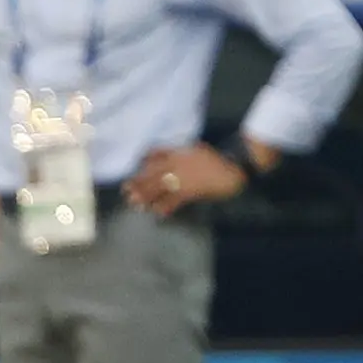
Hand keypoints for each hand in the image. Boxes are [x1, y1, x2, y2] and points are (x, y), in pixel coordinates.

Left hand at [124, 144, 245, 217]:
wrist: (235, 167)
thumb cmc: (215, 159)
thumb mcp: (193, 149)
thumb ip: (173, 152)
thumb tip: (151, 156)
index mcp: (179, 154)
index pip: (156, 159)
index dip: (143, 168)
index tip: (132, 175)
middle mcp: (178, 165)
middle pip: (153, 175)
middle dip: (139, 184)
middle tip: (127, 192)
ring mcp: (184, 179)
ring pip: (160, 188)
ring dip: (147, 197)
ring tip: (136, 204)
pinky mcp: (191, 191)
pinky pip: (174, 201)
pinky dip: (165, 207)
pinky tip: (157, 212)